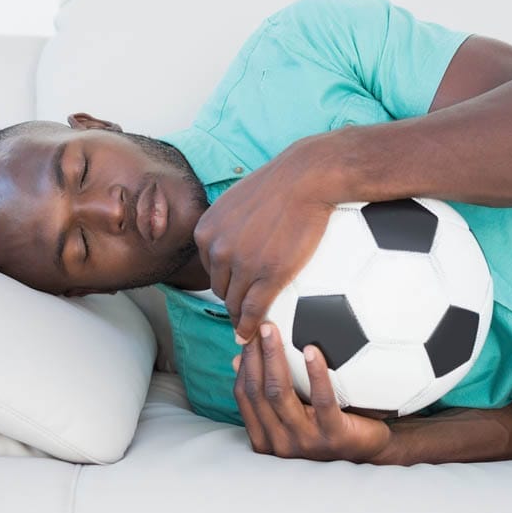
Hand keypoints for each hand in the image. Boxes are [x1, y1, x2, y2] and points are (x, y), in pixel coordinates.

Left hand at [194, 138, 336, 344]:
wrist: (305, 178)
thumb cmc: (277, 185)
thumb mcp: (233, 201)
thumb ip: (223, 224)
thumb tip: (226, 237)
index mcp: (206, 231)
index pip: (209, 269)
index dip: (224, 281)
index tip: (234, 290)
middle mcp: (218, 249)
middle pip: (220, 288)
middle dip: (232, 299)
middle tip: (243, 310)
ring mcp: (243, 264)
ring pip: (235, 303)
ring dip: (240, 317)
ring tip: (248, 327)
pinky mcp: (269, 275)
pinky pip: (252, 310)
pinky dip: (249, 327)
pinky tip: (251, 334)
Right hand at [231, 321, 393, 463]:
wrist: (369, 449)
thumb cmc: (328, 424)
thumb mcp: (294, 409)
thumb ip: (269, 390)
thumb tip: (239, 358)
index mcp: (265, 437)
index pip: (244, 395)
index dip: (244, 364)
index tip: (247, 335)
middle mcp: (280, 443)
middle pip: (259, 392)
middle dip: (256, 355)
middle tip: (260, 325)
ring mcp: (306, 442)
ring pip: (280, 393)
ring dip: (275, 358)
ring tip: (274, 331)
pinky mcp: (333, 436)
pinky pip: (321, 400)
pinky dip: (315, 373)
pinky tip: (312, 351)